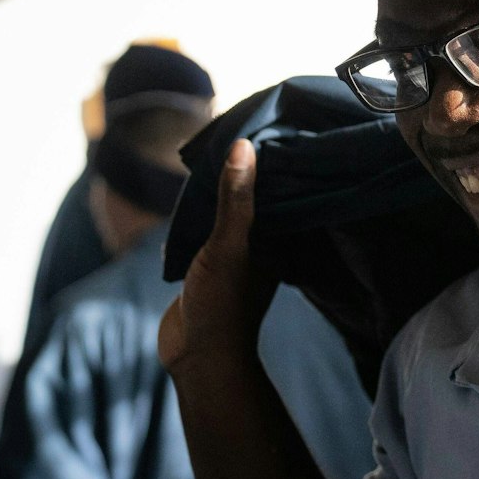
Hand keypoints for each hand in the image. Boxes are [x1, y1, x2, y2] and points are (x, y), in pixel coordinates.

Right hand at [159, 139, 277, 376]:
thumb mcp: (228, 245)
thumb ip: (235, 199)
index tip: (273, 124)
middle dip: (249, 171)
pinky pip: (210, 229)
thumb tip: (245, 147)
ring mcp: (238, 255)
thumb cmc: (222, 303)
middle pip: (258, 198)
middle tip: (236, 131)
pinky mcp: (213, 265)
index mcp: (279, 239)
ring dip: (221, 191)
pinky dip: (203, 212)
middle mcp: (264, 245)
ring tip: (213, 154)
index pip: (284, 189)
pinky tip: (193, 193)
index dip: (279, 160)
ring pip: (232, 213)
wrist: (198, 354)